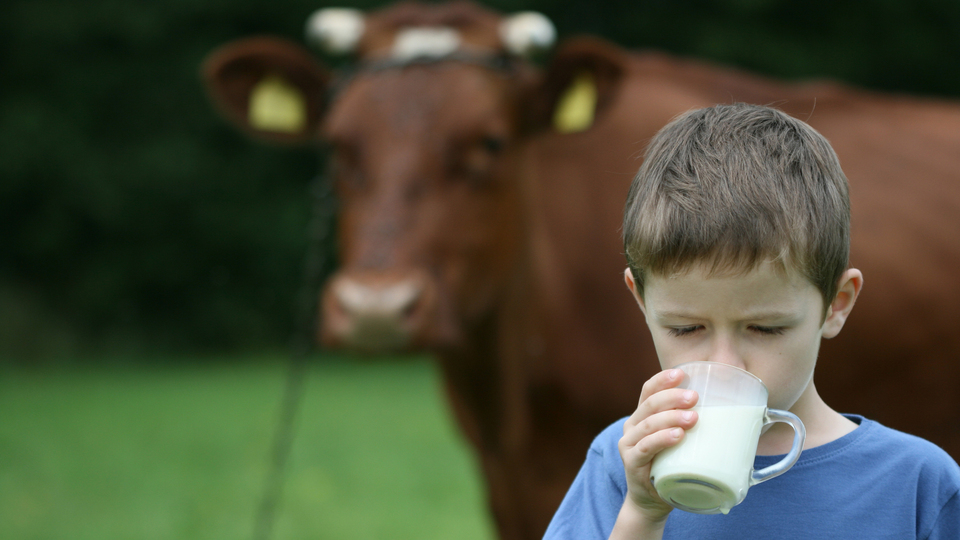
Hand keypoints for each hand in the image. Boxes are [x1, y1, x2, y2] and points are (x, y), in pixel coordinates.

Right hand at [618, 368, 698, 521]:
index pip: (648, 391)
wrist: (652, 501)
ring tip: (693, 418)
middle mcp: (631, 426)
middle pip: (650, 404)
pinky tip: (677, 436)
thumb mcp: (679, 442)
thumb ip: (695, 426)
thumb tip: (740, 417)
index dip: (662, 379)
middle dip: (673, 397)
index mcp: (642, 416)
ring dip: (671, 417)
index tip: (682, 373)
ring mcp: (629, 445)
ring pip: (648, 424)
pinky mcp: (632, 464)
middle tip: (695, 397)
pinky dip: (661, 439)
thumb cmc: (671, 466)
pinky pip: (646, 447)